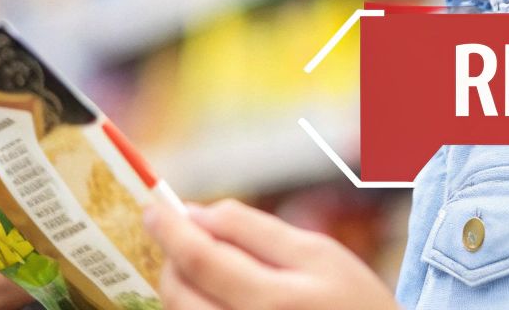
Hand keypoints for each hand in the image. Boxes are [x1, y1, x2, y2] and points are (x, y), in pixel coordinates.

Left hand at [144, 199, 399, 309]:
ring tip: (202, 267)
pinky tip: (213, 297)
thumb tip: (196, 213)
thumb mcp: (319, 253)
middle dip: (170, 258)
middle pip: (179, 294)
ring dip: (179, 286)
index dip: (169, 230)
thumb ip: (255, 230)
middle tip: (179, 235)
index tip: (153, 208)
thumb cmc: (355, 303)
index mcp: (275, 301)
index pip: (200, 259)